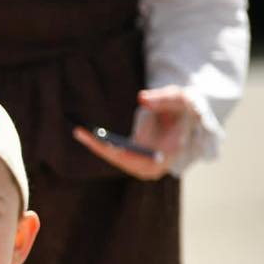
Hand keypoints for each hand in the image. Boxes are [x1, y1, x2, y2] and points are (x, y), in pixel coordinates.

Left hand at [71, 86, 196, 180]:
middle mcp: (155, 166)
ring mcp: (143, 166)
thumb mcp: (178, 98)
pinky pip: (113, 154)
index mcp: (170, 153)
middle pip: (124, 161)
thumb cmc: (182, 108)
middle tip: (82, 133)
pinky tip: (82, 133)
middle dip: (103, 148)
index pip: (143, 159)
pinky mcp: (133, 161)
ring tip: (79, 131)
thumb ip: (163, 98)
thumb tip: (141, 99)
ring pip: (116, 159)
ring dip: (97, 145)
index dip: (125, 153)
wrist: (184, 119)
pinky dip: (98, 144)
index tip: (107, 145)